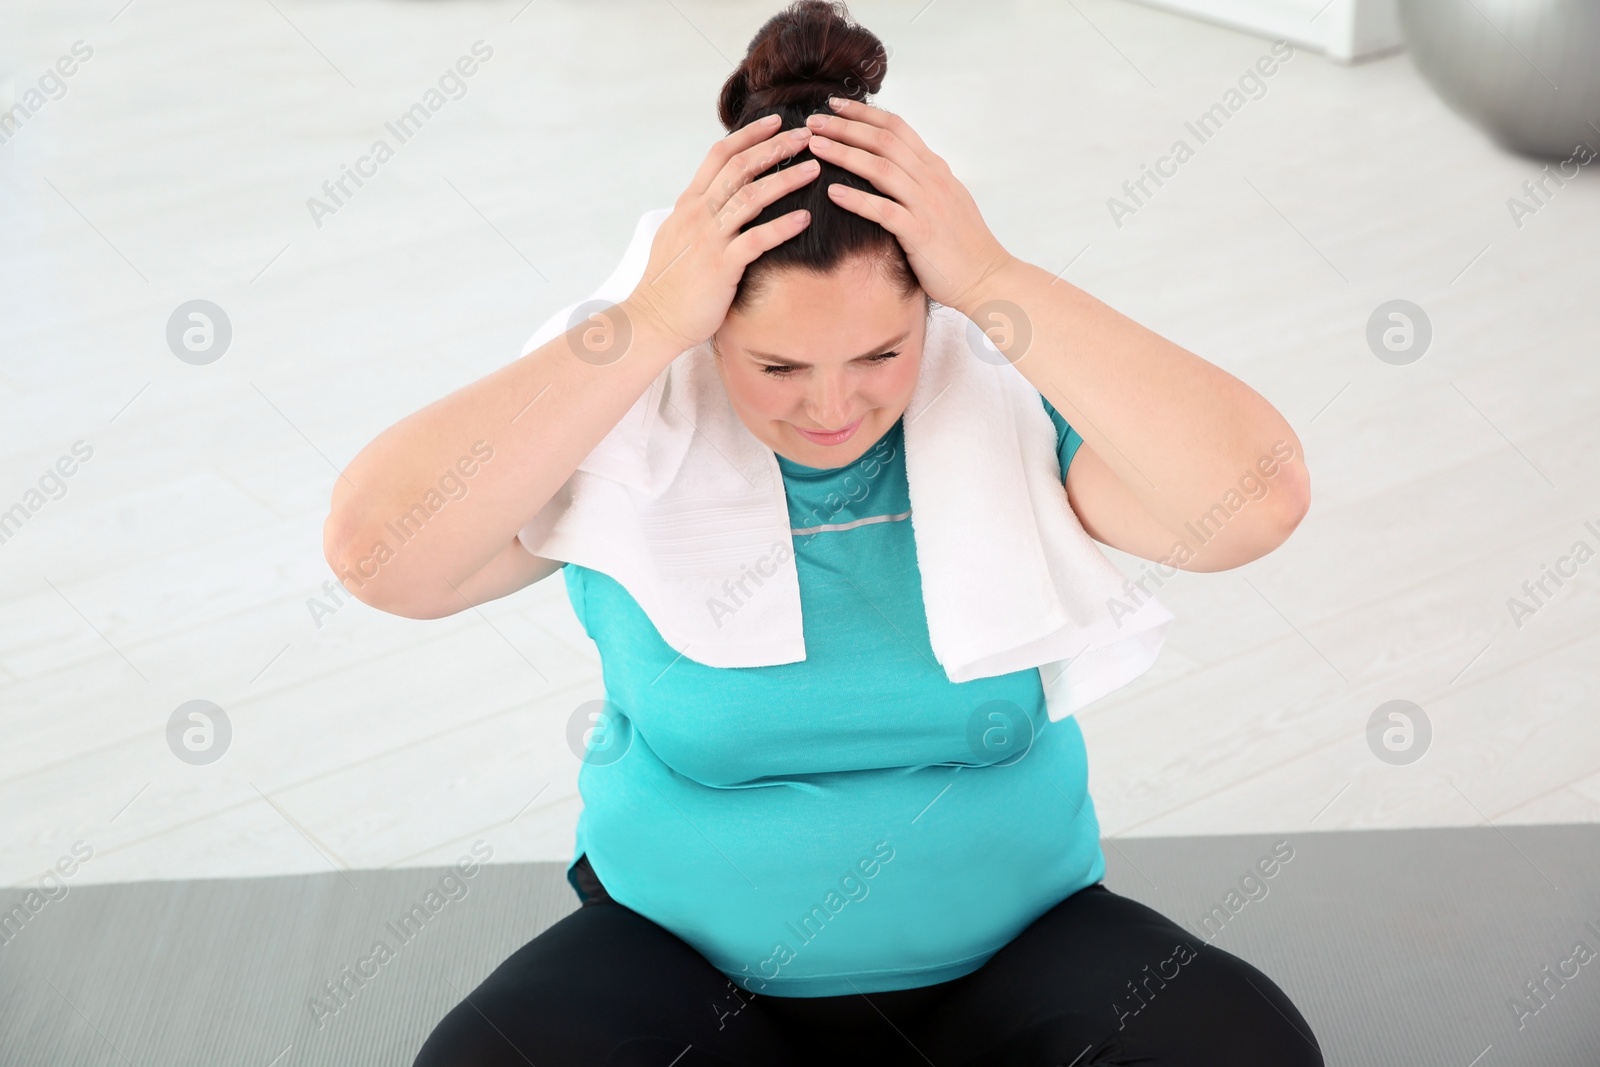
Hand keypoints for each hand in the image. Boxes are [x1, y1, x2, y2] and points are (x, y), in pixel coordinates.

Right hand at [624, 116, 820, 353]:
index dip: (750, 134)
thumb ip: (699, 214)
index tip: (777, 122)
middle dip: (775, 148)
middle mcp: (698, 214)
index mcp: (689, 203)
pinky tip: (805, 219)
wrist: (652, 318)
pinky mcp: (721, 266)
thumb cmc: (669, 283)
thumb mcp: (677, 236)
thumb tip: (719, 198)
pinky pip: (756, 240)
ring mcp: (709, 239)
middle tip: (807, 136)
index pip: (720, 155)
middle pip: (740, 168)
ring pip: (751, 197)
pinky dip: (782, 227)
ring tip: (814, 170)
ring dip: (786, 180)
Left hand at [802, 97, 1014, 314]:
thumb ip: (921, 181)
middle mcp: (932, 180)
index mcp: (936, 169)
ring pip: (881, 169)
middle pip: (884, 141)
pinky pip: (884, 211)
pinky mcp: (921, 234)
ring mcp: (927, 205)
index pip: (897, 128)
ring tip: (815, 147)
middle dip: (846, 127)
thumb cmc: (962, 245)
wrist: (987, 278)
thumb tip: (895, 167)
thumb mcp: (945, 201)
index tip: (835, 104)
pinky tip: (832, 193)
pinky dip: (857, 200)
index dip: (864, 113)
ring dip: (844, 154)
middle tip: (814, 120)